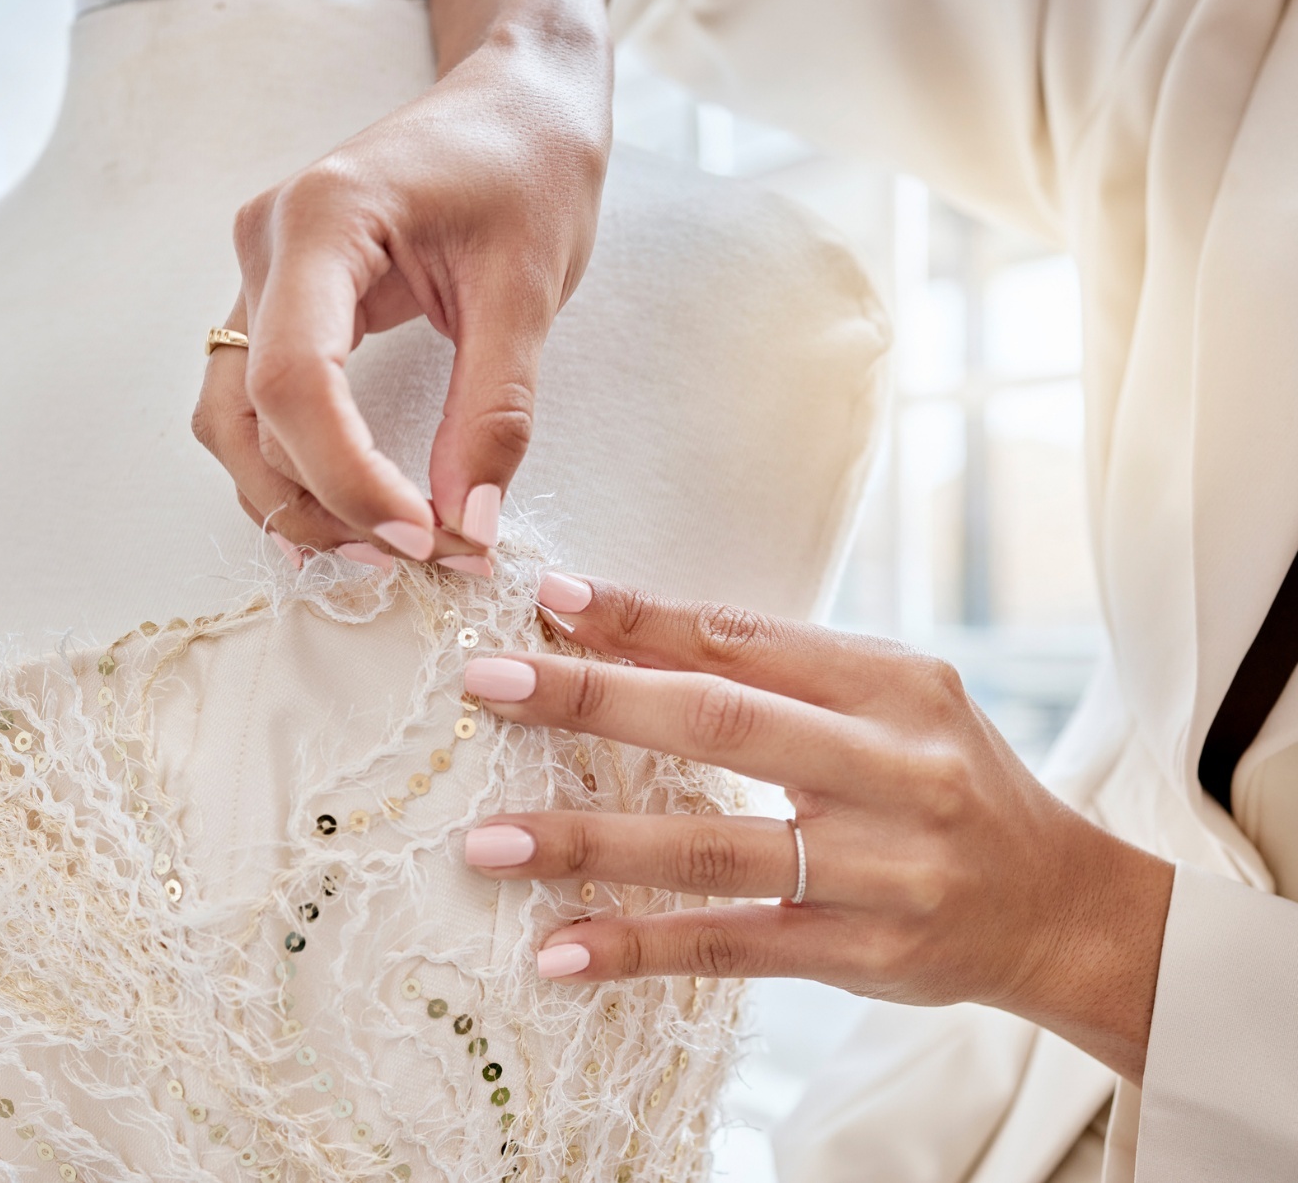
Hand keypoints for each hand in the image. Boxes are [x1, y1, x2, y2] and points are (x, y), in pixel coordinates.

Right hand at [192, 1, 611, 568]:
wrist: (515, 105)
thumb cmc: (527, 167)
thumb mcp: (530, 289)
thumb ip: (495, 412)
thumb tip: (467, 523)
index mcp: (322, 220)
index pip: (296, 379)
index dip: (348, 477)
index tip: (423, 535)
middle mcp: (268, 247)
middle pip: (252, 415)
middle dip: (328, 503)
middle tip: (420, 555)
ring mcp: (263, 275)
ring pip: (234, 421)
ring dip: (297, 498)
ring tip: (384, 548)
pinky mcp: (281, 302)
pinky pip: (256, 404)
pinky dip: (292, 468)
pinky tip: (342, 513)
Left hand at [460, 574, 1175, 1082]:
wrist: (1062, 908)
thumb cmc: (953, 785)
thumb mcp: (895, 704)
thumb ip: (784, 674)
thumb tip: (631, 640)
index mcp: (896, 686)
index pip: (748, 639)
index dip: (645, 618)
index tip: (553, 598)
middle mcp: (893, 770)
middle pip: (721, 723)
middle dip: (594, 699)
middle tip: (490, 684)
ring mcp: (879, 870)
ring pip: (712, 848)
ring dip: (591, 844)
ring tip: (490, 843)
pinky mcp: (861, 955)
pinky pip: (731, 947)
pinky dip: (639, 948)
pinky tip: (558, 949)